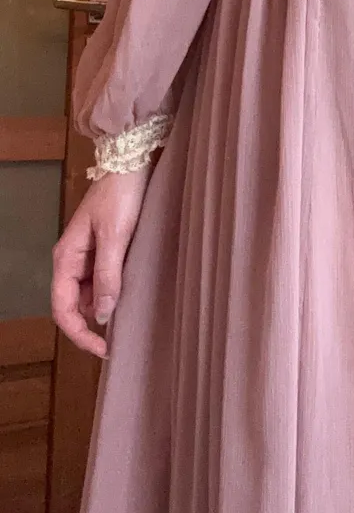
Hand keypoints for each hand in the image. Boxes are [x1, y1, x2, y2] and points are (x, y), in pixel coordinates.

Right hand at [51, 169, 150, 357]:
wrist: (131, 163)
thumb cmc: (121, 197)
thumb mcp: (115, 236)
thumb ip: (108, 275)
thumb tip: (102, 316)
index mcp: (66, 258)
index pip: (63, 308)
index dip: (79, 334)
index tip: (103, 348)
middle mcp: (72, 260)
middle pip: (74, 305)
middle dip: (91, 326)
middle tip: (116, 343)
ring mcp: (88, 255)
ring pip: (90, 295)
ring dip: (104, 309)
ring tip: (127, 322)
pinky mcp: (104, 249)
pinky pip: (103, 280)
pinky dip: (113, 292)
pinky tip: (129, 298)